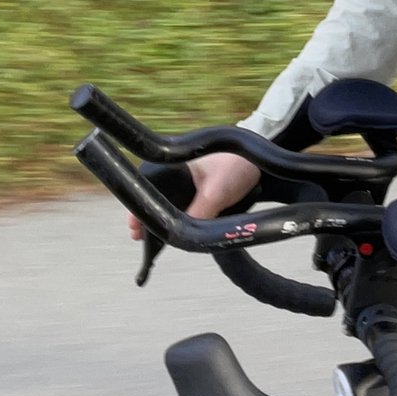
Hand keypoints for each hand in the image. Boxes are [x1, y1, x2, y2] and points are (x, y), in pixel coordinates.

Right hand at [127, 150, 262, 240]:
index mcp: (174, 167)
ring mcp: (189, 180)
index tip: (135, 228)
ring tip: (155, 238)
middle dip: (149, 217)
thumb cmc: (236, 165)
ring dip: (164, 218)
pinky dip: (179, 216)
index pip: (148, 189)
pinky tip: (177, 228)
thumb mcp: (215, 193)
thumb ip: (197, 214)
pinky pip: (185, 204)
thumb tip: (182, 236)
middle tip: (141, 237)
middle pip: (156, 198)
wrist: (261, 157)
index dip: (140, 210)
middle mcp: (177, 173)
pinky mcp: (201, 188)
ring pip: (170, 203)